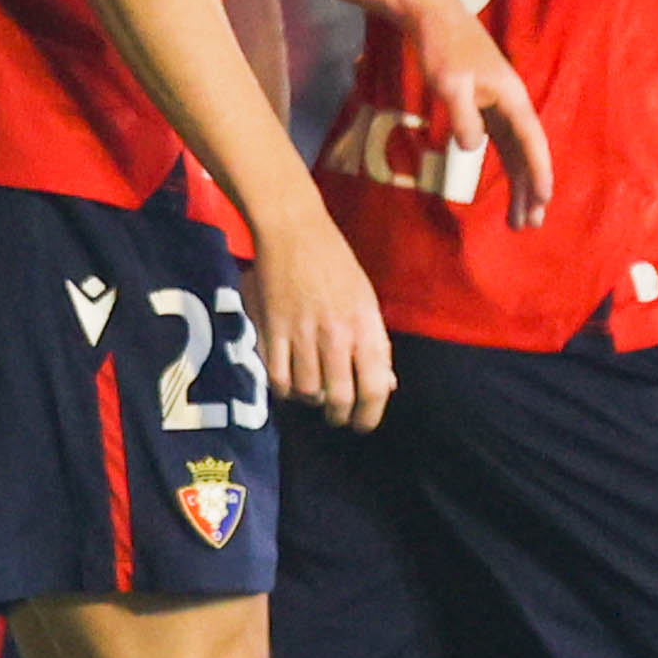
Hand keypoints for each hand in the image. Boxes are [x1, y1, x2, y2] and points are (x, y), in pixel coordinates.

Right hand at [252, 197, 395, 429]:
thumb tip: (385, 383)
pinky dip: (282, 388)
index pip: (374, 386)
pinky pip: (276, 374)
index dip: (370, 414)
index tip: (363, 425)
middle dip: (339, 415)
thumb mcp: (366, 302)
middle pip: (339, 395)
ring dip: (310, 400)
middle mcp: (336, 334)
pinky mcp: (272, 328)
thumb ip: (375, 344)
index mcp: (365, 326)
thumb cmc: (336, 264)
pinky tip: (287, 384)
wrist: (294, 232)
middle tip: (337, 418)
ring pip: (306, 389)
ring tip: (311, 396)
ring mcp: (302, 333)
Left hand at [402, 0, 551, 229]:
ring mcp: (500, 104)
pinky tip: (507, 185)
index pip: (531, 143)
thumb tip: (473, 148)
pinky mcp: (486, 104)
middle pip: (528, 153)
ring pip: (517, 151)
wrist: (434, 18)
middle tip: (530, 225)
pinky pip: (504, 142)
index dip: (539, 173)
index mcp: (512, 99)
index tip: (543, 201)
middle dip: (531, 190)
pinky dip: (507, 164)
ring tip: (521, 217)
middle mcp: (513, 104)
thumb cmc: (442, 48)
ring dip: (521, 183)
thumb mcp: (449, 83)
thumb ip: (462, 115)